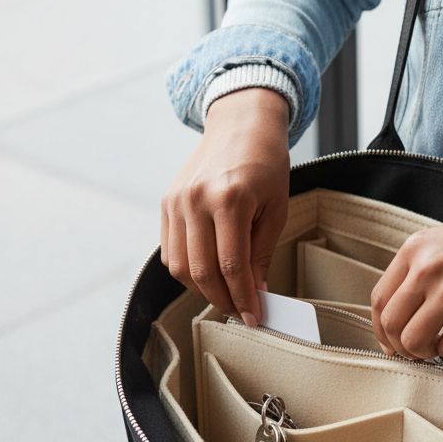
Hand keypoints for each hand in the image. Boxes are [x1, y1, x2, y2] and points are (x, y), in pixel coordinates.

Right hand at [160, 88, 290, 325]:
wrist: (241, 124)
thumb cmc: (266, 164)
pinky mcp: (166, 203)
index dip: (243, 298)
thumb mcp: (276, 208)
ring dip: (201, 289)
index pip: (232, 266)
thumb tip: (255, 292)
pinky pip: (170, 250)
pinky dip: (187, 269)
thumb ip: (262, 253)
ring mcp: (176, 201)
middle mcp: (196, 200)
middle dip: (222, 299)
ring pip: (179, 266)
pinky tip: (208, 275)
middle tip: (240, 312)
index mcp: (229, 199)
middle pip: (202, 271)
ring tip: (225, 296)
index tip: (254, 317)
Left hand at [370, 198, 442, 359]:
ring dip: (423, 353)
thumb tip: (403, 311)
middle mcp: (430, 267)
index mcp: (418, 248)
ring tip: (437, 346)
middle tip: (414, 350)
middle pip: (391, 323)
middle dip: (400, 345)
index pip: (380, 298)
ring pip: (413, 341)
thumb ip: (421, 271)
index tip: (390, 339)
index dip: (381, 328)